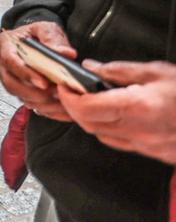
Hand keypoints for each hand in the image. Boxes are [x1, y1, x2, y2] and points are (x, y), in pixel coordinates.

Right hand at [0, 21, 75, 120]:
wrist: (38, 40)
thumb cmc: (39, 34)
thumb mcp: (47, 29)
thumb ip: (53, 39)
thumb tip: (65, 53)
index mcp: (7, 44)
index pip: (10, 60)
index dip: (26, 73)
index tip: (43, 82)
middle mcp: (4, 62)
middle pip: (10, 82)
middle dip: (32, 92)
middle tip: (53, 94)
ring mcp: (9, 76)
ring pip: (17, 94)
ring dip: (38, 101)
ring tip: (58, 101)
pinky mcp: (18, 89)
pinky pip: (26, 102)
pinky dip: (42, 107)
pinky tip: (57, 106)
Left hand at [56, 60, 175, 163]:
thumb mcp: (157, 71)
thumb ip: (120, 71)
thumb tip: (91, 68)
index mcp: (137, 107)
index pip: (87, 108)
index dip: (69, 97)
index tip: (63, 84)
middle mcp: (139, 131)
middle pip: (89, 124)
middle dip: (74, 108)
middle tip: (71, 90)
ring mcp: (148, 146)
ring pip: (102, 136)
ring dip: (89, 119)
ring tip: (89, 99)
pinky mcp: (155, 153)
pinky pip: (120, 143)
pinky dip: (108, 129)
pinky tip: (112, 114)